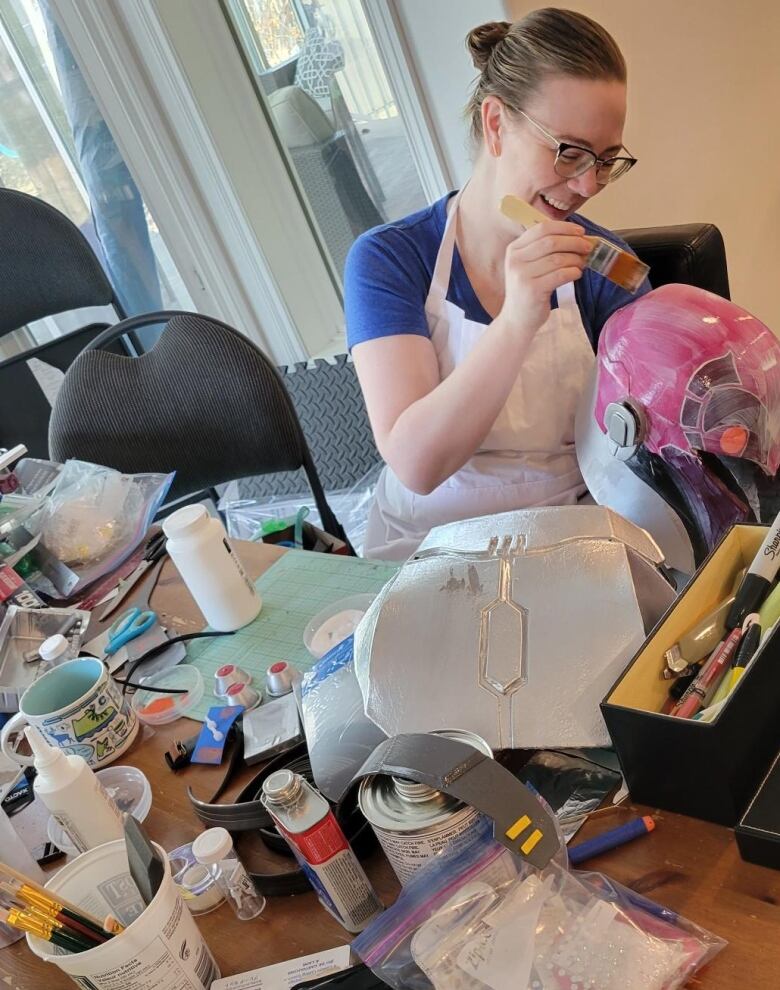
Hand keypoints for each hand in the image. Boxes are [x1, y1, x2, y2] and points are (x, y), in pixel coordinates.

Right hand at [497, 220, 591, 337]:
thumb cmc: (528, 290)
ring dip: (575, 259)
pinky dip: (573, 272)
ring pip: (557, 258)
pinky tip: (577, 274)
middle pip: (551, 242)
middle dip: (574, 242)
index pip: (542, 229)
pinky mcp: (533, 290)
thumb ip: (545, 250)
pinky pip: (560, 275)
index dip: (564, 228)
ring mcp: (523, 275)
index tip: (580, 231)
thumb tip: (577, 236)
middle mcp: (516, 260)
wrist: (516, 319)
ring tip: (582, 263)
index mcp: (514, 249)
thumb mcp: (529, 266)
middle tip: (588, 247)